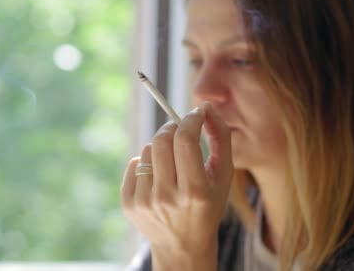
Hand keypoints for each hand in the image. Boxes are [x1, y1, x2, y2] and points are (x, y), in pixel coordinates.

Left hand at [120, 101, 232, 266]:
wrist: (183, 246)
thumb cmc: (208, 206)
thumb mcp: (223, 178)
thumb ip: (221, 139)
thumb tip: (207, 108)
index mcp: (195, 192)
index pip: (185, 140)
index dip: (190, 119)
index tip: (196, 114)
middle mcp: (167, 197)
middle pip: (162, 140)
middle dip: (173, 127)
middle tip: (181, 131)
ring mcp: (145, 202)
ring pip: (147, 150)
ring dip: (161, 148)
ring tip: (172, 164)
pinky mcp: (129, 204)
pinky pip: (134, 165)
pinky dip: (146, 164)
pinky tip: (158, 178)